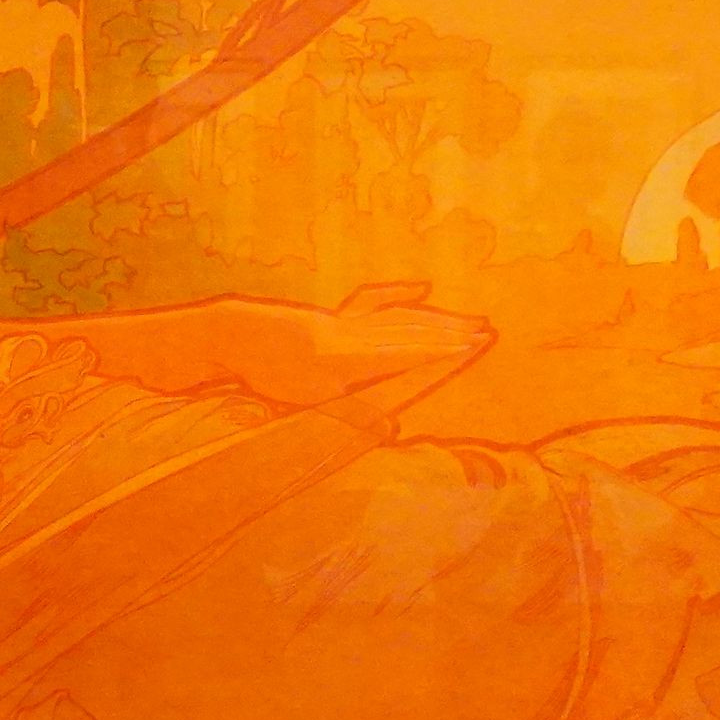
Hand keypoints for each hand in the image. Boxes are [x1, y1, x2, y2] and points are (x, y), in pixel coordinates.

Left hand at [219, 289, 493, 408]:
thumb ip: (350, 415)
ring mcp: (345, 320)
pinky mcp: (335, 316)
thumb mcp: (305, 401)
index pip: (407, 352)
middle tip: (488, 329)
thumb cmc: (266, 372)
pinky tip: (421, 289)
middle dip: (451, 331)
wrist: (232, 333)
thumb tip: (391, 430)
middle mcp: (354, 332)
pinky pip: (374, 302)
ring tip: (469, 318)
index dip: (443, 349)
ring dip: (436, 317)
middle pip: (411, 329)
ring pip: (399, 315)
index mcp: (350, 355)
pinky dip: (399, 295)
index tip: (475, 345)